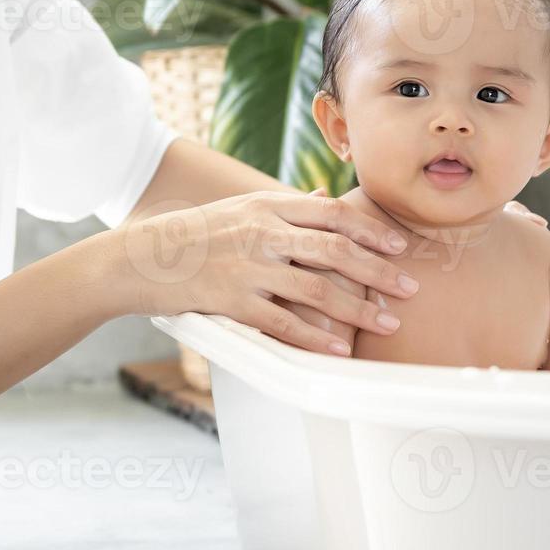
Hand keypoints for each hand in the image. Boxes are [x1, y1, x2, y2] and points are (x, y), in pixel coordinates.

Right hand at [113, 190, 417, 354]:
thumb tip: (325, 199)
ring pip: (317, 289)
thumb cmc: (197, 234)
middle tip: (409, 289)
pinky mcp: (232, 302)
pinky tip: (339, 350)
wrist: (140, 258)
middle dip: (379, 271)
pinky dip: (316, 338)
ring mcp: (248, 268)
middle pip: (335, 251)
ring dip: (358, 309)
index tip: (400, 246)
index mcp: (268, 207)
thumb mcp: (241, 208)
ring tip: (387, 323)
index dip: (371, 231)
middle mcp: (263, 234)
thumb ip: (286, 208)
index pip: (333, 216)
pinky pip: (283, 323)